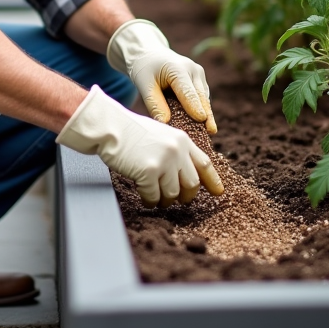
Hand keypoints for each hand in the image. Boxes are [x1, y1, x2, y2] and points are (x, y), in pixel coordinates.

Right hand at [56, 86, 223, 207]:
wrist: (110, 127)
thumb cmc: (131, 132)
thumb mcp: (161, 135)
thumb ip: (176, 151)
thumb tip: (186, 175)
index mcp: (182, 140)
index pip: (205, 164)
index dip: (212, 181)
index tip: (218, 192)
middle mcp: (177, 150)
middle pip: (192, 184)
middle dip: (184, 196)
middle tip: (174, 198)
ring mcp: (164, 160)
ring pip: (173, 194)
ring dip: (164, 200)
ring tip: (155, 196)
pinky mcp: (149, 171)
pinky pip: (154, 197)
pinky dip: (149, 200)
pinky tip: (144, 195)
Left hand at [106, 19, 217, 133]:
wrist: (150, 54)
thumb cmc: (145, 69)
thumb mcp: (144, 85)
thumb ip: (154, 104)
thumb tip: (165, 123)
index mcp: (178, 68)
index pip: (188, 91)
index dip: (195, 107)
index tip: (202, 120)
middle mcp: (193, 70)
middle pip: (201, 96)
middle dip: (206, 114)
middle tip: (211, 132)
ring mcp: (199, 75)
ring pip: (204, 98)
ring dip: (206, 114)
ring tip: (209, 132)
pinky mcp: (200, 81)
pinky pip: (202, 98)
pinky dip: (202, 110)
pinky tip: (202, 125)